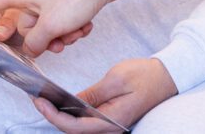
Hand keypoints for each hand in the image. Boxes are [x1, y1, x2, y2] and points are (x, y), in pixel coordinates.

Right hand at [0, 0, 119, 56]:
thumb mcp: (51, 25)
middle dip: (42, 38)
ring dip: (61, 35)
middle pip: (25, 24)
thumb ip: (35, 42)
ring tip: (76, 32)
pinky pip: (61, 20)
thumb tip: (30, 48)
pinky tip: (86, 25)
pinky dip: (72, 27)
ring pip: (46, 25)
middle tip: (57, 43)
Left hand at [33, 58, 177, 132]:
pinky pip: (87, 121)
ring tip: (45, 99)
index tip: (39, 101)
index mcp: (111, 121)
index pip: (74, 127)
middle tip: (37, 99)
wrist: (167, 76)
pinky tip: (63, 101)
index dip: (53, 115)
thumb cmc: (145, 76)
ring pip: (79, 128)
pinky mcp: (110, 118)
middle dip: (52, 116)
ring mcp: (110, 124)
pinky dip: (72, 112)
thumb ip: (93, 94)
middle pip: (73, 130)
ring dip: (61, 115)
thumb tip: (71, 103)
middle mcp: (109, 128)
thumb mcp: (116, 79)